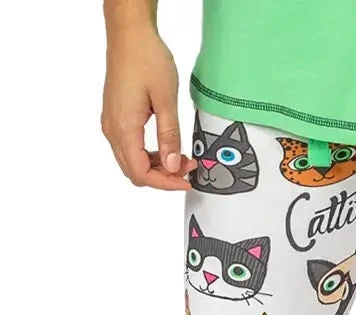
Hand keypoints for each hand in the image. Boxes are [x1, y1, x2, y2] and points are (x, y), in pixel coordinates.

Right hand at [102, 25, 194, 189]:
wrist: (129, 34)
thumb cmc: (146, 58)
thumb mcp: (166, 99)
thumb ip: (170, 136)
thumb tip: (173, 166)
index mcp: (123, 127)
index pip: (141, 173)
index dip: (165, 183)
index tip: (186, 180)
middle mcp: (112, 129)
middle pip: (135, 172)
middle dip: (162, 177)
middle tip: (188, 169)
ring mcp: (111, 123)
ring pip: (132, 162)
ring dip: (156, 166)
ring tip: (182, 158)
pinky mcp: (116, 117)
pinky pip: (130, 147)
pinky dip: (149, 154)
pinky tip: (167, 148)